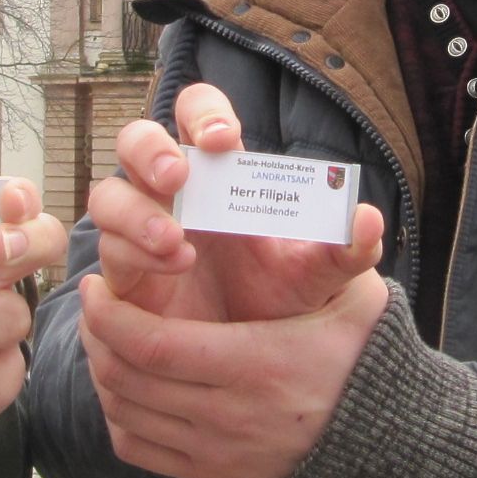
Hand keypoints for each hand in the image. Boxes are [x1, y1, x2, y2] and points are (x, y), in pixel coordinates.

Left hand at [77, 266, 389, 477]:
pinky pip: (140, 450)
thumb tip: (363, 211)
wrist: (384, 445)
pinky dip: (119, 415)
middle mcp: (233, 415)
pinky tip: (124, 383)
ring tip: (102, 337)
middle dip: (96, 338)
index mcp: (259, 364)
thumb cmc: (363, 357)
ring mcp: (221, 454)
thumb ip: (349, 255)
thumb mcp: (360, 303)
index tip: (94, 286)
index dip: (110, 317)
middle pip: (129, 380)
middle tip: (90, 304)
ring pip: (127, 415)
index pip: (155, 347)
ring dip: (102, 373)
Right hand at [89, 82, 383, 321]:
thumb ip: (345, 250)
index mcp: (218, 172)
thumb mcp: (318, 276)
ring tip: (176, 241)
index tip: (224, 139)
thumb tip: (368, 221)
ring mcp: (138, 231)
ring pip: (108, 196)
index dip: (202, 114)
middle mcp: (171, 194)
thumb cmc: (281, 298)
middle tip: (179, 177)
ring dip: (136, 212)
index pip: (196, 114)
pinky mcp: (122, 276)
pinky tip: (172, 269)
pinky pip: (107, 254)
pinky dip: (132, 255)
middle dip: (150, 150)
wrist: (252, 364)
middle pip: (134, 140)